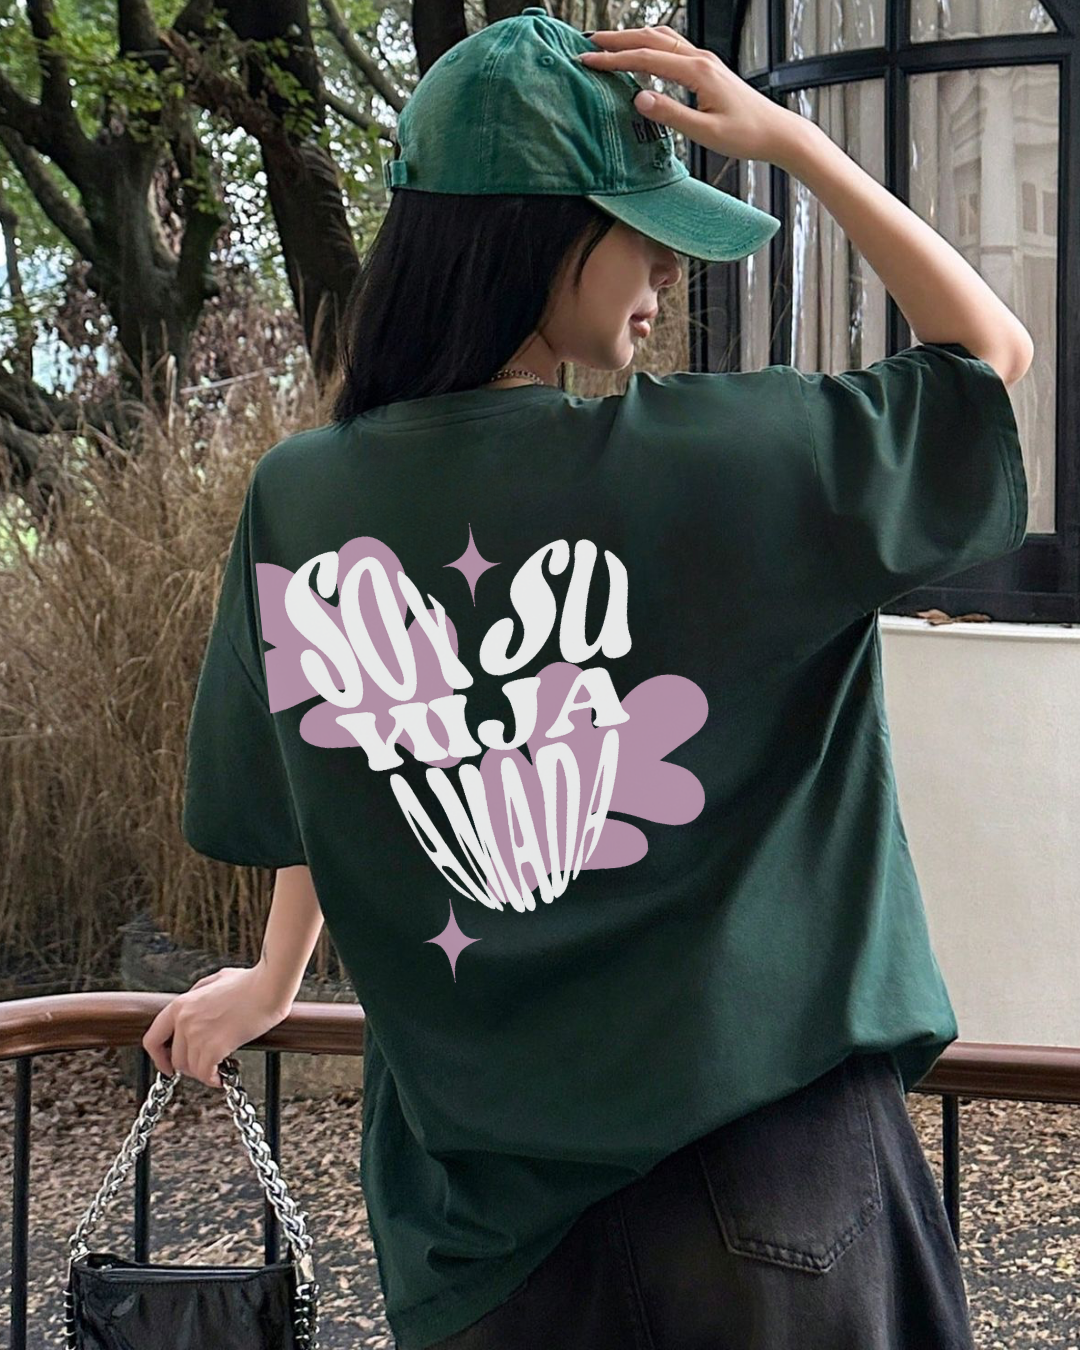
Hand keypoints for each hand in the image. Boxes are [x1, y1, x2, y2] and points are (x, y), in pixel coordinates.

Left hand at [142, 965, 292, 1088]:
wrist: (269, 986)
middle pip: (175, 1059)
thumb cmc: (250, 981)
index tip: (168, 1065)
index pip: (152, 1039)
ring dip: (203, 1073)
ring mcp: (197, 1034)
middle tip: (203, 1067)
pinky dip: (213, 1079)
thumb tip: (194, 1005)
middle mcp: (184, 1021)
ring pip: (190, 1068)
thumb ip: (198, 993)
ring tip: (217, 1070)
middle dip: (189, 1067)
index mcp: (181, 1005)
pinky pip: (206, 1073)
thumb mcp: (215, 980)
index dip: (158, 1058)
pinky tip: (222, 1077)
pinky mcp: (214, 1046)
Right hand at [578, 25, 800, 165]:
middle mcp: (700, 59)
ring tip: (609, 43)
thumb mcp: (705, 132)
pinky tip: (642, 53)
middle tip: (589, 42)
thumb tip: (638, 98)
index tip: (589, 60)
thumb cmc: (746, 135)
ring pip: (662, 39)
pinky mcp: (707, 68)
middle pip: (650, 39)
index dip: (614, 59)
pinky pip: (673, 48)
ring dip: (633, 38)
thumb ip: (670, 114)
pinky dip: (650, 45)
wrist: (776, 132)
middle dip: (618, 40)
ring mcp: (704, 61)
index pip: (645, 59)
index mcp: (697, 71)